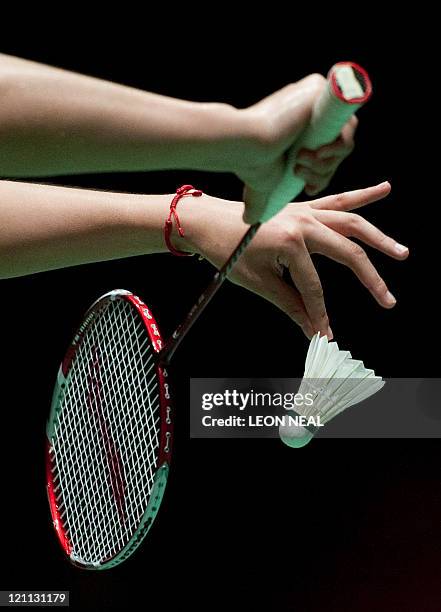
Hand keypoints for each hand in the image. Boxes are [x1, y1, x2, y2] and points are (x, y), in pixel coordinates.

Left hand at [182, 182, 408, 339]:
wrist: (204, 220)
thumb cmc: (226, 249)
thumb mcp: (257, 282)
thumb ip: (290, 304)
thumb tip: (313, 330)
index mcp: (289, 242)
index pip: (314, 287)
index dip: (320, 314)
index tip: (326, 335)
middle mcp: (303, 222)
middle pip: (347, 253)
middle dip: (370, 279)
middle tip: (388, 301)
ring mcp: (305, 210)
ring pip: (351, 222)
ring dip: (378, 238)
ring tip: (401, 253)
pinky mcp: (303, 206)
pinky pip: (337, 200)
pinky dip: (361, 195)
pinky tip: (384, 189)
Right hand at [235, 74, 357, 223]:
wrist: (246, 144)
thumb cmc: (252, 163)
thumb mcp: (265, 184)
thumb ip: (261, 198)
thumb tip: (249, 219)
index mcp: (298, 130)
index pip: (326, 155)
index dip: (321, 175)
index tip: (307, 187)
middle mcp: (307, 112)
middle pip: (337, 150)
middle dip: (322, 170)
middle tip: (298, 171)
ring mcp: (314, 99)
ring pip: (343, 140)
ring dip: (325, 160)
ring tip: (300, 160)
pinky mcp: (320, 90)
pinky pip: (346, 122)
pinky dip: (336, 144)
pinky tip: (314, 151)